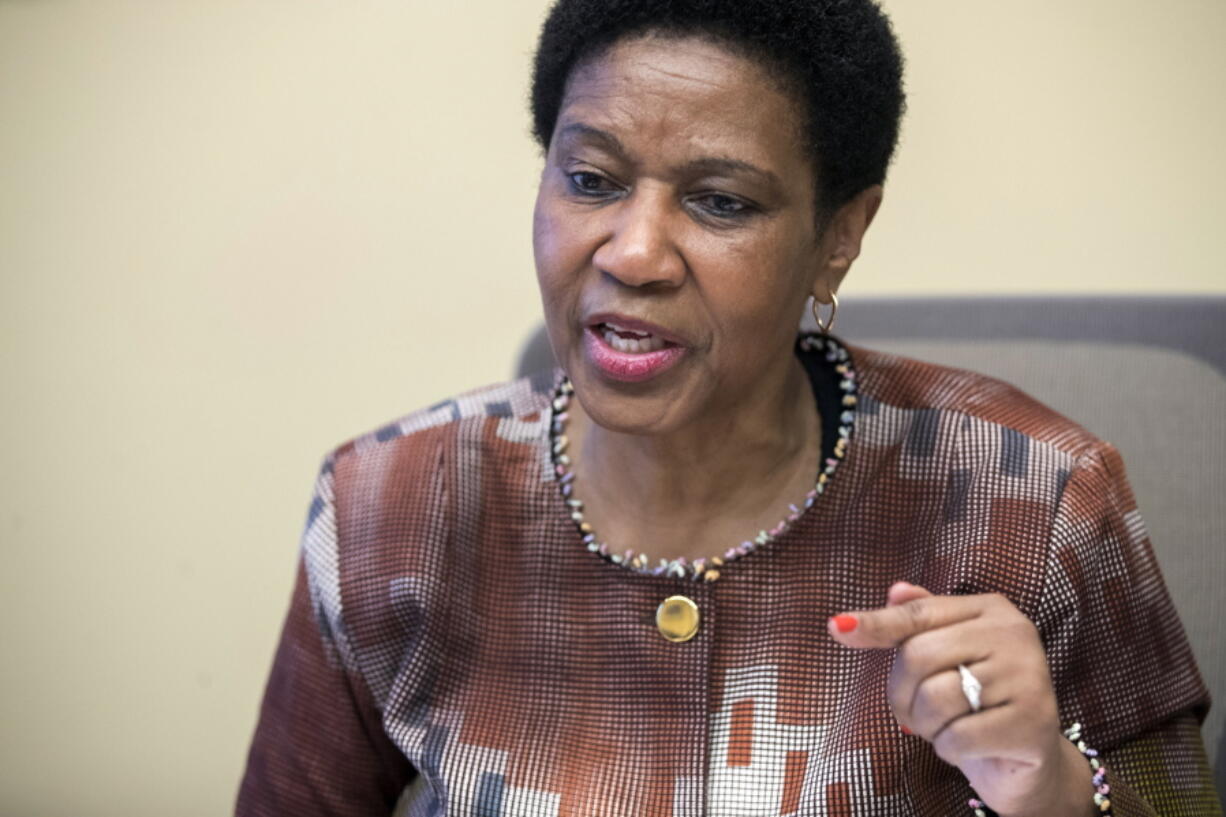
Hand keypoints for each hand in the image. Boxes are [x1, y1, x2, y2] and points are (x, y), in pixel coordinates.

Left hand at [828, 582, 1093, 816]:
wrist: (1028, 760)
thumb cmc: (977, 701)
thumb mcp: (949, 656)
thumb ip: (922, 622)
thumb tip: (894, 590)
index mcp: (991, 609)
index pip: (920, 612)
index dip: (875, 623)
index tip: (835, 628)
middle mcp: (1015, 634)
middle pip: (919, 655)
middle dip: (902, 694)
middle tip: (914, 713)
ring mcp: (1029, 677)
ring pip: (935, 698)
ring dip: (925, 725)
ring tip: (943, 728)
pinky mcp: (1033, 724)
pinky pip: (957, 738)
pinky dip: (948, 750)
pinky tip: (966, 748)